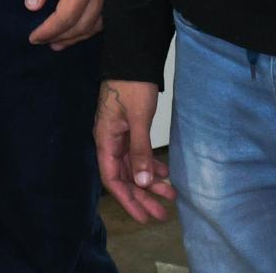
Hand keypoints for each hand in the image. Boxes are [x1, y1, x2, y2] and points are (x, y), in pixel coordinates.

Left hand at [25, 0, 106, 49]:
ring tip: (60, 41)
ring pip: (98, 21)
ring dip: (78, 34)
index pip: (66, 17)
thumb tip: (32, 5)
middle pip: (83, 24)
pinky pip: (106, 12)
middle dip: (62, 37)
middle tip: (42, 43)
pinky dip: (92, 24)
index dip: (48, 30)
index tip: (32, 37)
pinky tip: (82, 23)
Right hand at [95, 78, 172, 221]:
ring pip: (132, 166)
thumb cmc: (132, 87)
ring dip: (149, 182)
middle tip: (162, 214)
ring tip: (170, 194)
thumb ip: (140, 150)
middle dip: (142, 196)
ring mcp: (119, 135)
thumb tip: (143, 183)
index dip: (128, 199)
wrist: (133, 59)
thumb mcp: (138, 119)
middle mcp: (109, 140)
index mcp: (105, 139)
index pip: (113, 178)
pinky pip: (137, 154)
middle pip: (124, 176)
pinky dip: (149, 164)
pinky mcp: (129, 128)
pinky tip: (163, 172)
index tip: (144, 217)